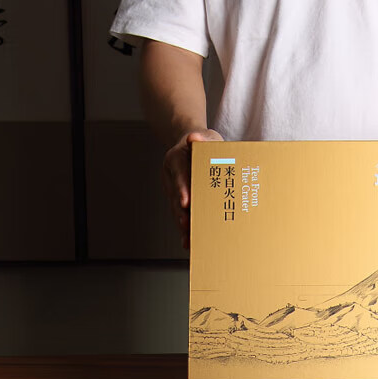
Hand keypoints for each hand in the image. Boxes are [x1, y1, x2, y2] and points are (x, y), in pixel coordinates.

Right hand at [162, 128, 223, 248]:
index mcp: (175, 159)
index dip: (181, 188)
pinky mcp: (180, 199)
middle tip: (187, 225)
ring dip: (182, 224)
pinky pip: (182, 214)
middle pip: (175, 196)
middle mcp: (171, 176)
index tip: (185, 201)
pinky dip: (186, 227)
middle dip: (181, 212)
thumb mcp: (206, 136)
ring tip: (188, 239)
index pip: (178, 174)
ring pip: (177, 209)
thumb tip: (194, 137)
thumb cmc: (203, 142)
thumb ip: (202, 137)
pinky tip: (189, 242)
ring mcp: (174, 189)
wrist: (193, 145)